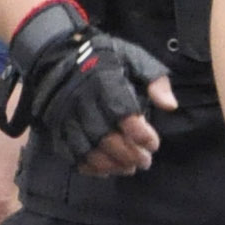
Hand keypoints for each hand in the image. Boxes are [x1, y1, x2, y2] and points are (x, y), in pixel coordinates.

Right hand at [68, 53, 177, 176]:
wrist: (60, 54)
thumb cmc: (106, 58)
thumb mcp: (135, 58)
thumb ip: (155, 80)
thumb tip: (170, 106)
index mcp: (104, 80)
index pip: (124, 113)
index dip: (141, 134)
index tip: (154, 144)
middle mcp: (82, 99)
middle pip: (105, 136)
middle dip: (129, 154)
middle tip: (145, 162)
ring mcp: (65, 114)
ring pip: (87, 148)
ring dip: (110, 164)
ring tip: (129, 168)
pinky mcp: (55, 125)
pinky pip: (68, 152)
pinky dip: (87, 166)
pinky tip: (105, 170)